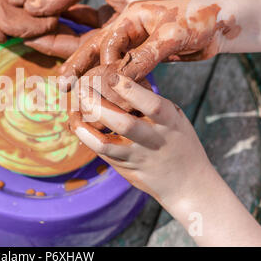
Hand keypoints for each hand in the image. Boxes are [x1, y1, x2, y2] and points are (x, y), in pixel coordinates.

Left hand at [21, 0, 187, 57]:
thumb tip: (32, 6)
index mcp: (126, 33)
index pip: (83, 50)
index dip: (54, 48)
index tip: (26, 39)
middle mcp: (123, 38)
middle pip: (78, 48)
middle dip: (49, 40)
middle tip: (20, 33)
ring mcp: (118, 31)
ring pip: (80, 36)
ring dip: (55, 28)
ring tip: (27, 22)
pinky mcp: (113, 21)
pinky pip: (85, 24)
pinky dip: (66, 16)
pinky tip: (45, 10)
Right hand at [58, 0, 244, 89]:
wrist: (220, 25)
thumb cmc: (199, 20)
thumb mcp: (171, 37)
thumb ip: (145, 56)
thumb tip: (120, 81)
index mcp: (132, 17)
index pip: (109, 42)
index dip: (105, 64)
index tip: (102, 85)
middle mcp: (129, 30)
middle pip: (97, 49)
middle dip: (79, 67)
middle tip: (62, 85)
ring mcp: (135, 43)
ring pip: (109, 62)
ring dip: (94, 78)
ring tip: (76, 95)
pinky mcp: (144, 56)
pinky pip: (125, 72)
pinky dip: (117, 85)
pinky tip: (107, 99)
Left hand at [70, 74, 210, 205]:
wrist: (187, 185)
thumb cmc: (179, 142)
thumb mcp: (176, 119)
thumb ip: (154, 104)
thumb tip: (123, 80)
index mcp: (170, 123)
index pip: (151, 104)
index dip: (130, 90)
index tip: (112, 76)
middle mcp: (154, 141)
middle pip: (123, 124)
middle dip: (99, 106)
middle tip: (83, 90)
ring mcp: (138, 157)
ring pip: (106, 144)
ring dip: (85, 128)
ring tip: (73, 112)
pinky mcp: (126, 169)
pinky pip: (102, 154)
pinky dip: (88, 138)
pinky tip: (78, 126)